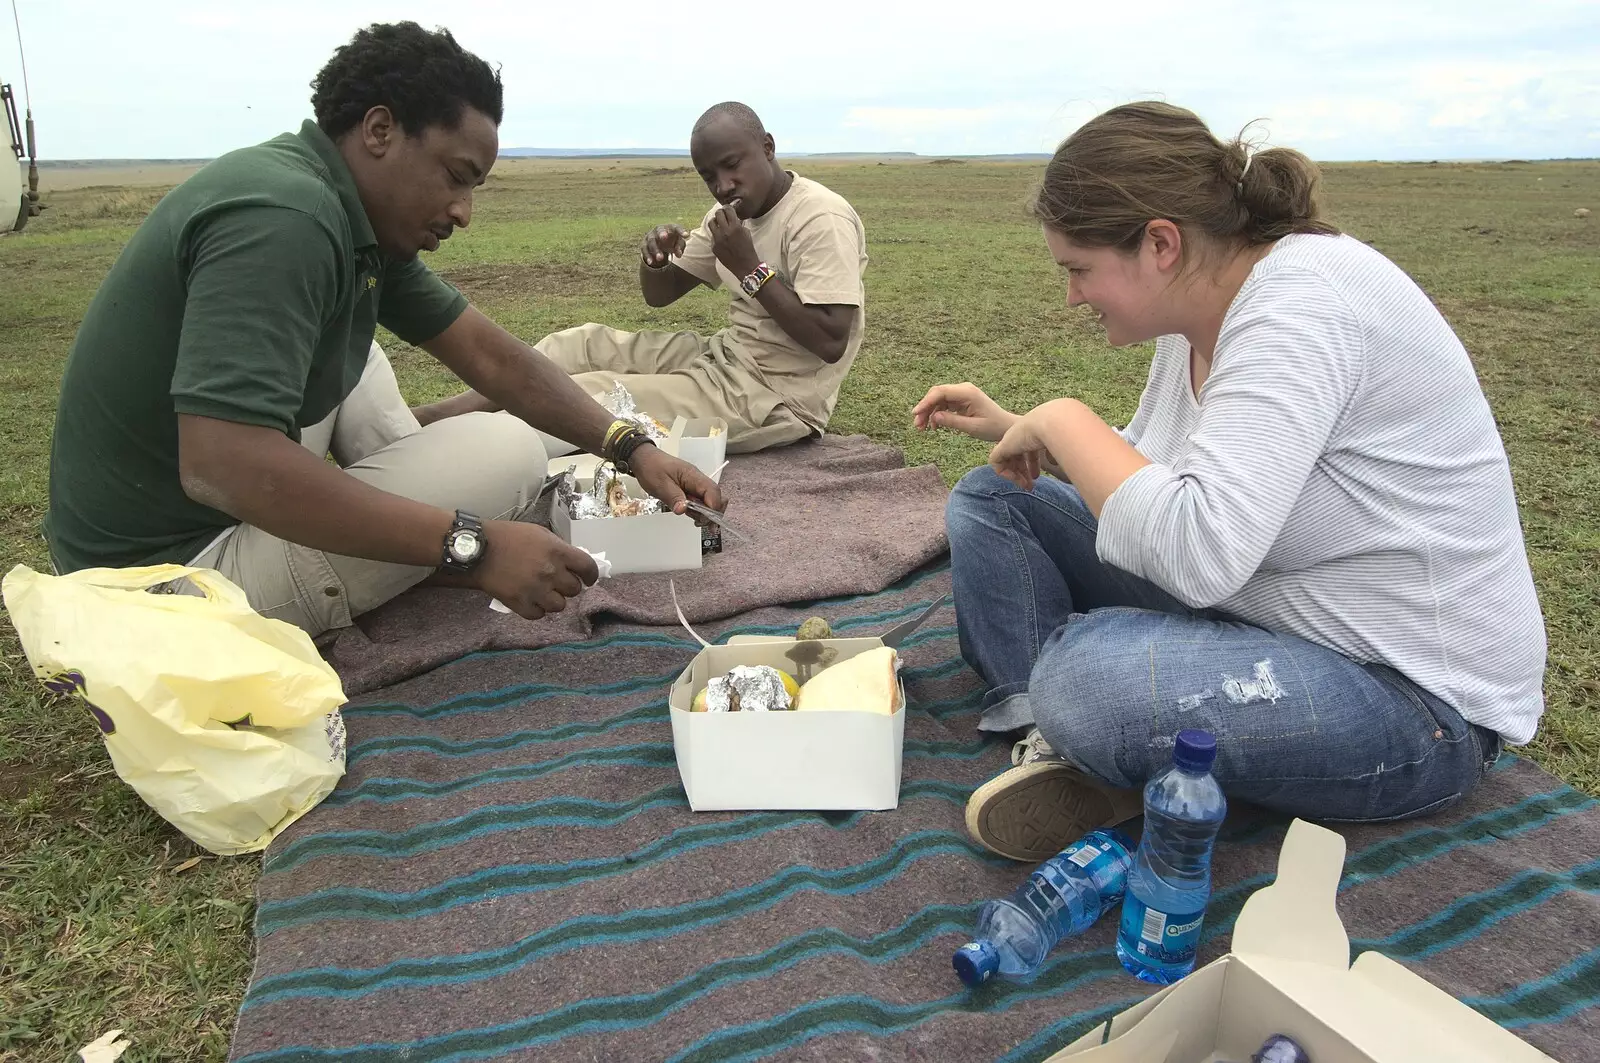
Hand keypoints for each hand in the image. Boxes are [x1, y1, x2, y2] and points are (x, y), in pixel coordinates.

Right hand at [474, 520, 600, 620]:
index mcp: (558, 551)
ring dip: (553, 600)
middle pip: (574, 590)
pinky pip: (539, 615)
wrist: (478, 550)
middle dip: (566, 586)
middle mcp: (550, 572)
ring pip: (559, 606)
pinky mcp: (519, 603)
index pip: (588, 568)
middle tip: (556, 582)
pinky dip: (536, 609)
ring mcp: (535, 590)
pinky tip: (529, 600)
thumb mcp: (539, 533)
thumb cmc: (508, 537)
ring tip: (542, 592)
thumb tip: (573, 563)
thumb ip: (559, 548)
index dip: (590, 576)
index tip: (587, 579)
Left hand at [628, 443, 725, 516]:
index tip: (706, 520)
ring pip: (710, 501)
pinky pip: (701, 502)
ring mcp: (695, 485)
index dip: (713, 507)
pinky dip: (699, 511)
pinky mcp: (691, 490)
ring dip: (705, 513)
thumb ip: (673, 498)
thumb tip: (683, 510)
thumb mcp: (660, 485)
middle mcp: (698, 480)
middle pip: (716, 497)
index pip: (713, 491)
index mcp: (693, 475)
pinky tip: (691, 515)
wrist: (644, 459)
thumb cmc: (651, 468)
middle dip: (712, 513)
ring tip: (693, 519)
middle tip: (700, 523)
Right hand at [642, 223, 687, 267]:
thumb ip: (680, 247)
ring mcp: (650, 236)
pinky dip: (647, 256)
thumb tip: (679, 254)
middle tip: (664, 237)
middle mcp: (659, 230)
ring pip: (651, 241)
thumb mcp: (678, 243)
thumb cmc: (672, 241)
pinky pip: (644, 249)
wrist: (659, 242)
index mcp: (670, 228)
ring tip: (660, 258)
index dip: (681, 231)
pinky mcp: (644, 244)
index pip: (676, 228)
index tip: (686, 235)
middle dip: (662, 233)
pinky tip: (651, 262)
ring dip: (655, 249)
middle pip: (659, 230)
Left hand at [707, 202, 759, 277]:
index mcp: (735, 227)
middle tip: (723, 215)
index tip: (728, 209)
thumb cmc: (748, 249)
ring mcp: (718, 240)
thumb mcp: (746, 233)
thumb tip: (733, 216)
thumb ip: (738, 223)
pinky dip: (716, 234)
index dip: (728, 207)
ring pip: (711, 223)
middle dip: (721, 213)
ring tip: (720, 224)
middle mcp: (725, 232)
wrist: (745, 266)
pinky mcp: (714, 246)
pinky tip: (722, 238)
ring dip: (716, 221)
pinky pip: (712, 236)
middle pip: (718, 214)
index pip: (728, 210)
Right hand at [912, 382, 1019, 441]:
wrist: (1005, 427)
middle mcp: (963, 389)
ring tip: (922, 429)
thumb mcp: (972, 427)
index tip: (915, 414)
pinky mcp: (961, 400)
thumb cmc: (993, 427)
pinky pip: (944, 404)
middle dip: (925, 408)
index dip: (925, 402)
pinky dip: (937, 414)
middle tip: (917, 425)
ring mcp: (962, 394)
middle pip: (936, 394)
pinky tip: (934, 427)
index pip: (940, 392)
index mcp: (967, 393)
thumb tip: (934, 416)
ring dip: (929, 413)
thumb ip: (952, 421)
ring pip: (938, 400)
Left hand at [988, 413, 1051, 490]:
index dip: (1032, 464)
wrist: (1051, 424)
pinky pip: (996, 462)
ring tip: (1025, 486)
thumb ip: (1054, 453)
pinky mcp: (1002, 446)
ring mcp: (1010, 440)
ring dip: (1014, 476)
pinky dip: (1004, 473)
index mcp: (1031, 434)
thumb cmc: (1059, 433)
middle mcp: (1019, 436)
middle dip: (1023, 473)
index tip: (1036, 477)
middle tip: (1030, 486)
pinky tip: (1015, 478)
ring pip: (1006, 461)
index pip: (1028, 450)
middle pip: (1017, 457)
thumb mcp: (1056, 446)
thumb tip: (1054, 462)